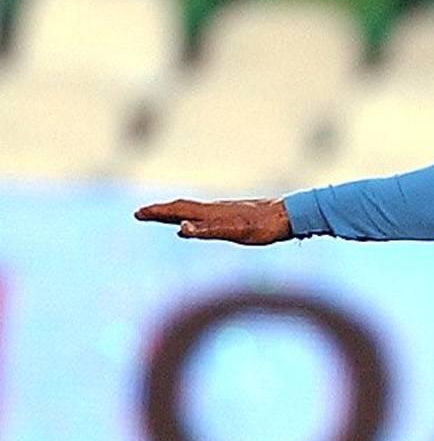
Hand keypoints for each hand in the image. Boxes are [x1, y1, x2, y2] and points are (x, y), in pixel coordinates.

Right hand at [134, 197, 293, 244]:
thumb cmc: (263, 226)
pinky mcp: (234, 216)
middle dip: (160, 212)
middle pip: (181, 208)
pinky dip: (192, 218)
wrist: (288, 216)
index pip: (178, 211)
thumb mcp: (235, 231)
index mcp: (211, 213)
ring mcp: (224, 211)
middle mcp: (215, 209)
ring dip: (174, 213)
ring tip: (161, 216)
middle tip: (140, 214)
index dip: (158, 212)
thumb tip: (181, 229)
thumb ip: (208, 230)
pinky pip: (206, 215)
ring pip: (193, 211)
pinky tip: (197, 223)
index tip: (138, 213)